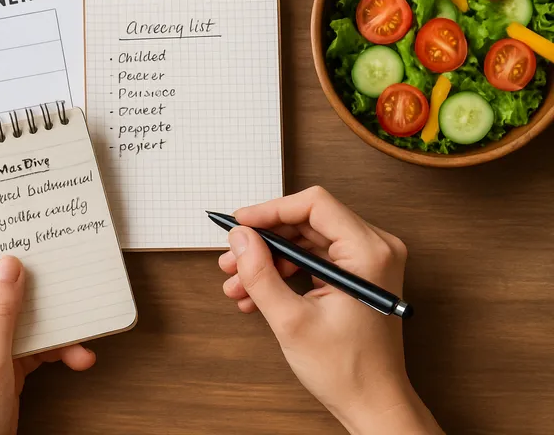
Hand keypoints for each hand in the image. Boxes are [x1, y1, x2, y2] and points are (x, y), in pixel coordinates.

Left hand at [0, 235, 95, 434]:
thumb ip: (0, 311)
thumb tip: (10, 262)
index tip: (21, 217)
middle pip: (2, 282)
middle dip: (36, 276)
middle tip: (65, 261)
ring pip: (25, 311)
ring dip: (55, 320)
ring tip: (83, 326)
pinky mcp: (5, 359)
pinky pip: (35, 340)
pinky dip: (58, 347)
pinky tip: (78, 356)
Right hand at [219, 187, 441, 434]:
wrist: (373, 403)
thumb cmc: (348, 369)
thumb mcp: (292, 321)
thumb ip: (260, 274)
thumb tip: (240, 238)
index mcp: (368, 252)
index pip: (314, 205)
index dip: (270, 210)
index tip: (240, 224)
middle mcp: (374, 249)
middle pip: (307, 222)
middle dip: (264, 240)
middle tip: (232, 259)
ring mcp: (367, 262)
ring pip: (306, 241)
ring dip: (269, 259)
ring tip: (238, 282)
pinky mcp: (357, 275)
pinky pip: (314, 259)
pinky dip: (284, 272)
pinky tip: (256, 294)